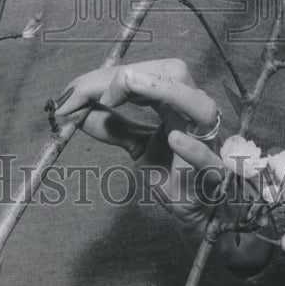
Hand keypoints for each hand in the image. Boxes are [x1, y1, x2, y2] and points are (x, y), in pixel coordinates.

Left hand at [54, 58, 273, 271]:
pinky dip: (193, 148)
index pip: (146, 72)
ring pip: (199, 107)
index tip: (72, 94)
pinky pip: (207, 159)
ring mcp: (207, 143)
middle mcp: (194, 114)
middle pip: (173, 74)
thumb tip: (73, 109)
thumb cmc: (173, 174)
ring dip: (164, 91)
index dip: (108, 77)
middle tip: (93, 94)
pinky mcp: (212, 176)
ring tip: (129, 86)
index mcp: (178, 102)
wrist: (199, 213)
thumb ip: (111, 125)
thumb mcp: (137, 145)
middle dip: (131, 77)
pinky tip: (175, 141)